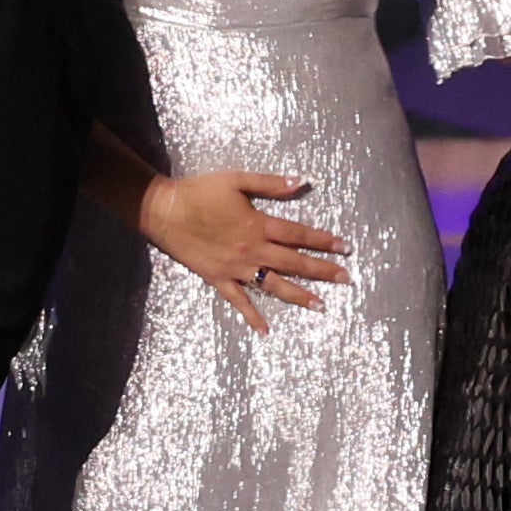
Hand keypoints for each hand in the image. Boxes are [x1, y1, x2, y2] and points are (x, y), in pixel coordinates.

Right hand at [140, 170, 349, 334]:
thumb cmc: (200, 192)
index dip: (324, 240)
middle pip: (294, 262)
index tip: (345, 248)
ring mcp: (236, 268)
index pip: (299, 234)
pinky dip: (252, 315)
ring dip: (298, 295)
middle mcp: (252, 250)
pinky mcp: (218, 278)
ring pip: (273, 284)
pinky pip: (238, 300)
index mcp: (258, 225)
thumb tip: (303, 182)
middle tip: (346, 279)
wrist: (163, 210)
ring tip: (320, 305)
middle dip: (322, 270)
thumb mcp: (236, 180)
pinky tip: (265, 330)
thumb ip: (270, 183)